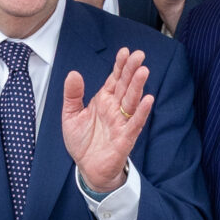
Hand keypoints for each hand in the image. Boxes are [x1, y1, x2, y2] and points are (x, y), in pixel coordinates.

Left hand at [61, 47, 153, 195]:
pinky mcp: (125, 138)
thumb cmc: (82, 142)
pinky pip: (135, 124)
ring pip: (132, 101)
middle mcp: (115, 109)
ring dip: (138, 87)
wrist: (87, 168)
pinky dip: (142, 112)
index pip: (114, 79)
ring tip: (143, 71)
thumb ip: (72, 95)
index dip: (120, 66)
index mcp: (104, 100)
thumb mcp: (71, 115)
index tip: (125, 51)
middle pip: (126, 86)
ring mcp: (122, 123)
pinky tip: (148, 100)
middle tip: (139, 55)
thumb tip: (73, 73)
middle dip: (132, 70)